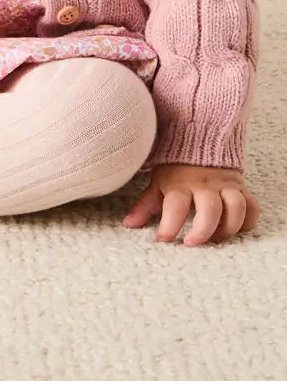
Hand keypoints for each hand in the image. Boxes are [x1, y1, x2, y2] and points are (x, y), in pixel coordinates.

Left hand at [122, 163, 259, 245]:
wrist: (199, 137)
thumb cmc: (176, 166)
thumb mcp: (158, 182)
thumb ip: (146, 204)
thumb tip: (128, 224)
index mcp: (180, 183)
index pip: (175, 206)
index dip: (169, 225)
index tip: (163, 240)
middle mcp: (204, 185)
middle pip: (210, 209)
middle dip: (203, 230)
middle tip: (192, 244)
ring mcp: (224, 185)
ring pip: (236, 208)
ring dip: (229, 228)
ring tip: (217, 239)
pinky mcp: (240, 187)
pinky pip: (251, 206)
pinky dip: (248, 221)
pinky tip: (236, 229)